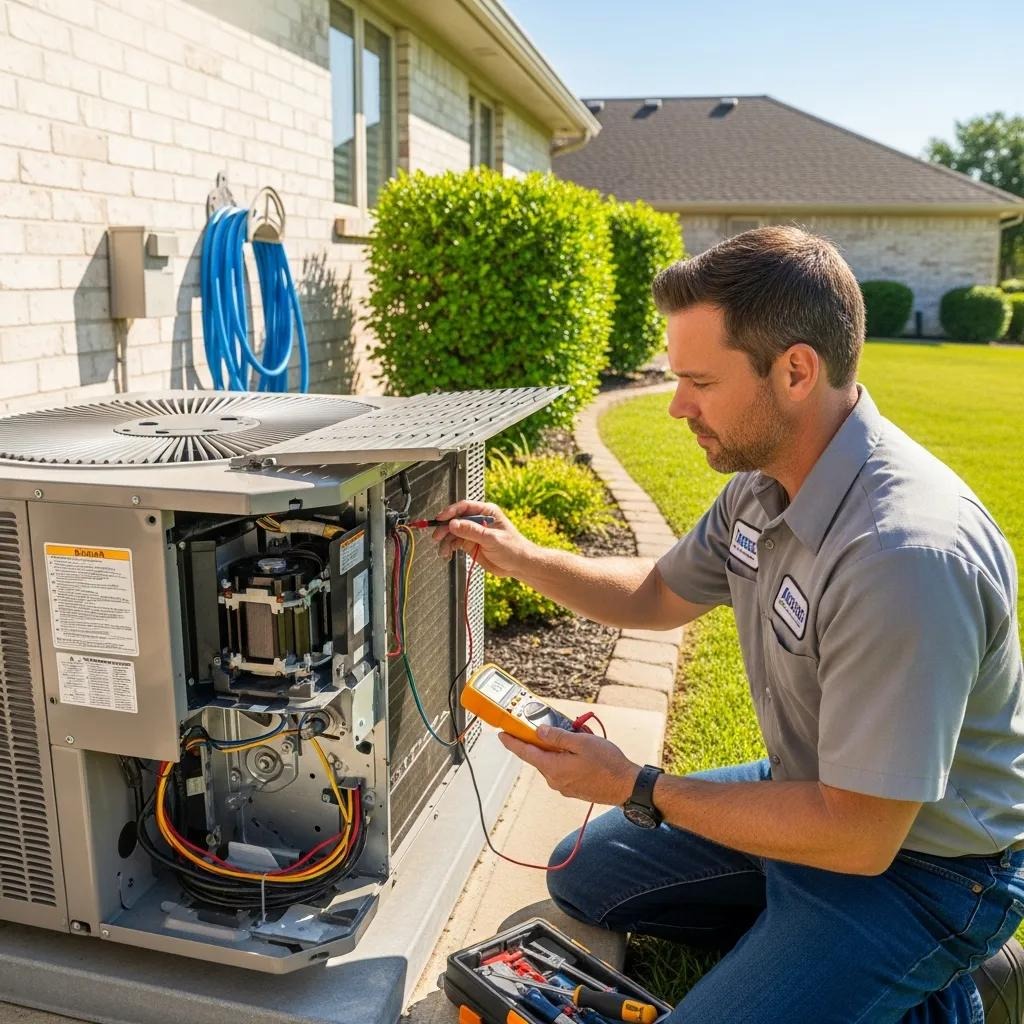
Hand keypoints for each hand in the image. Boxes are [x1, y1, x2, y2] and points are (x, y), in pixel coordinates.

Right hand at [431, 501, 531, 577]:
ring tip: (443, 551)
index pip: (464, 507)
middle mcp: (478, 520)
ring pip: (453, 532)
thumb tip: (453, 524)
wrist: (518, 565)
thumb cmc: (513, 549)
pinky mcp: (470, 543)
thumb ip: (472, 531)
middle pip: (456, 519)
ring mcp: (474, 532)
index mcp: (487, 512)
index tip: (440, 518)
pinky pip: (455, 543)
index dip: (451, 512)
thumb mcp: (492, 539)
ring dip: (446, 541)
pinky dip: (449, 548)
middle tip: (437, 536)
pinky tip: (447, 554)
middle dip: (445, 528)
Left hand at [499, 726, 639, 805]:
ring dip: (556, 750)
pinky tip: (579, 751)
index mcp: (553, 768)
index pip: (525, 753)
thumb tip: (539, 732)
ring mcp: (564, 787)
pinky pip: (561, 770)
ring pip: (552, 763)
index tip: (501, 735)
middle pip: (539, 757)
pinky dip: (564, 759)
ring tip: (573, 737)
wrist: (626, 786)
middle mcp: (554, 780)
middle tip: (546, 726)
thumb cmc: (607, 764)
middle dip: (541, 741)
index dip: (512, 742)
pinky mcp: (573, 789)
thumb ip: (558, 737)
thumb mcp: (582, 743)